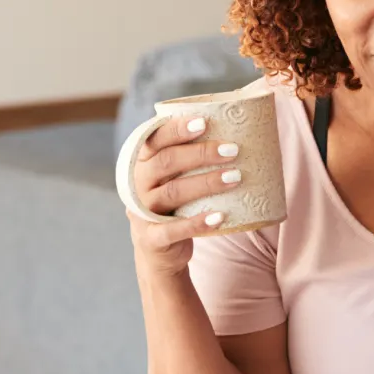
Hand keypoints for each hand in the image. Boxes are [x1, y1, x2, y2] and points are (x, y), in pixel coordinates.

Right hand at [127, 115, 242, 278]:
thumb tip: (236, 135)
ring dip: (206, 183)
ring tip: (235, 178)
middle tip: (233, 150)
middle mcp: (138, 185)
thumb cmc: (175, 207)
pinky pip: (173, 230)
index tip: (204, 122)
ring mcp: (142, 213)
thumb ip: (190, 161)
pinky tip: (220, 217)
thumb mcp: (175, 181)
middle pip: (166, 162)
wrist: (159, 251)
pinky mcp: (152, 238)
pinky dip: (197, 223)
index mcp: (142, 165)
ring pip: (173, 192)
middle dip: (200, 154)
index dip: (176, 129)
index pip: (154, 140)